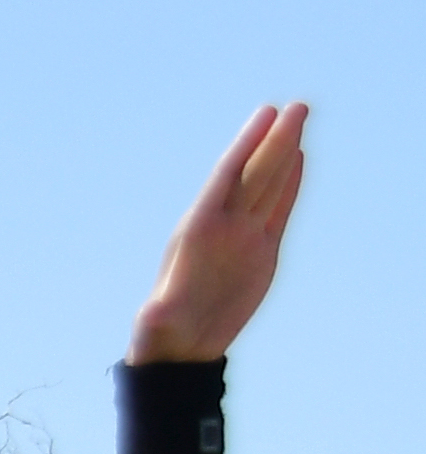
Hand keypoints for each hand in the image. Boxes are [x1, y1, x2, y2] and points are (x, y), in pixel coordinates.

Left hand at [135, 102, 306, 364]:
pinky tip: (299, 158)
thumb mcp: (159, 325)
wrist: (184, 347)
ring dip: (285, 152)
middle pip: (253, 175)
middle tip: (298, 106)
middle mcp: (223, 227)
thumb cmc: (164, 335)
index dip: (245, 147)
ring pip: (268, 185)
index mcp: (198, 233)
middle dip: (274, 140)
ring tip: (299, 118)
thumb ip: (161, 313)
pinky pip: (279, 209)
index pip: (225, 179)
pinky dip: (290, 184)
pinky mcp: (262, 249)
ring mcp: (243, 236)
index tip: (265, 115)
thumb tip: (154, 313)